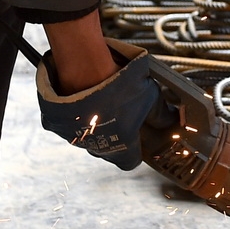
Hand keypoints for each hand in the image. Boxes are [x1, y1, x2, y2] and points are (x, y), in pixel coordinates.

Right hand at [35, 38, 164, 170]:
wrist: (84, 66)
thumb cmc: (120, 84)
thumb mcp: (150, 96)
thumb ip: (162, 115)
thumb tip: (172, 122)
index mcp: (121, 147)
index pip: (130, 162)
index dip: (137, 151)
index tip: (139, 137)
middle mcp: (96, 148)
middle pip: (110, 152)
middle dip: (117, 137)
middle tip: (123, 116)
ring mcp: (74, 138)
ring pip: (89, 140)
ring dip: (97, 128)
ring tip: (104, 104)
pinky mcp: (57, 126)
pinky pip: (71, 127)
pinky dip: (78, 118)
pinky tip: (86, 101)